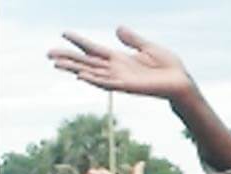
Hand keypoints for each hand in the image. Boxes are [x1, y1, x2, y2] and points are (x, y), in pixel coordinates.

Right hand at [47, 27, 192, 98]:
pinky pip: (107, 84)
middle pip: (87, 63)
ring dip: (74, 69)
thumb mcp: (148, 47)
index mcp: (120, 59)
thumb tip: (117, 29)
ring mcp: (121, 79)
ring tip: (56, 64)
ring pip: (92, 74)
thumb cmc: (169, 68)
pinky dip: (94, 80)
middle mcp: (117, 70)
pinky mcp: (129, 87)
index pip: (94, 50)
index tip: (64, 33)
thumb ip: (132, 39)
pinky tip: (80, 76)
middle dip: (68, 59)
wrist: (181, 82)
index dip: (79, 42)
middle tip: (49, 55)